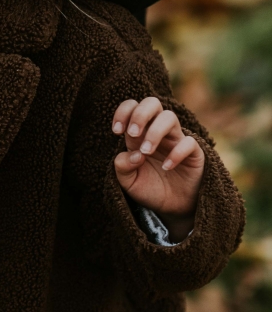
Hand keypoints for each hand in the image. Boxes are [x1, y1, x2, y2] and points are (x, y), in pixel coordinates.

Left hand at [112, 97, 204, 242]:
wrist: (173, 208)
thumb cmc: (150, 188)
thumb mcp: (129, 181)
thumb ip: (122, 166)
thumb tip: (132, 154)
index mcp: (140, 134)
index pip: (132, 106)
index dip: (123, 112)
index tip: (117, 131)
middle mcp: (158, 132)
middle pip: (152, 103)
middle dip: (140, 114)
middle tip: (132, 134)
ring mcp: (176, 140)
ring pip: (169, 117)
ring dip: (154, 132)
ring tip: (146, 152)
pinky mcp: (194, 153)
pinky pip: (189, 142)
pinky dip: (176, 152)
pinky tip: (166, 167)